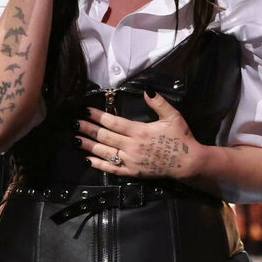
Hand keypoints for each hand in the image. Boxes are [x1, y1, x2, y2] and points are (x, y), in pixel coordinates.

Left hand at [75, 91, 201, 178]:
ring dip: (88, 145)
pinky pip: (112, 168)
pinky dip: (99, 164)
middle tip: (75, 123)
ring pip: (105, 152)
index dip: (98, 116)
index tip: (86, 111)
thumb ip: (158, 102)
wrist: (187, 163)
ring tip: (75, 139)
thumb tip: (146, 90)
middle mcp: (132, 146)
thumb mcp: (172, 116)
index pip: (113, 122)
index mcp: (139, 131)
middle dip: (88, 129)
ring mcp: (131, 161)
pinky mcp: (132, 172)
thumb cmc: (180, 138)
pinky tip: (88, 159)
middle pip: (105, 136)